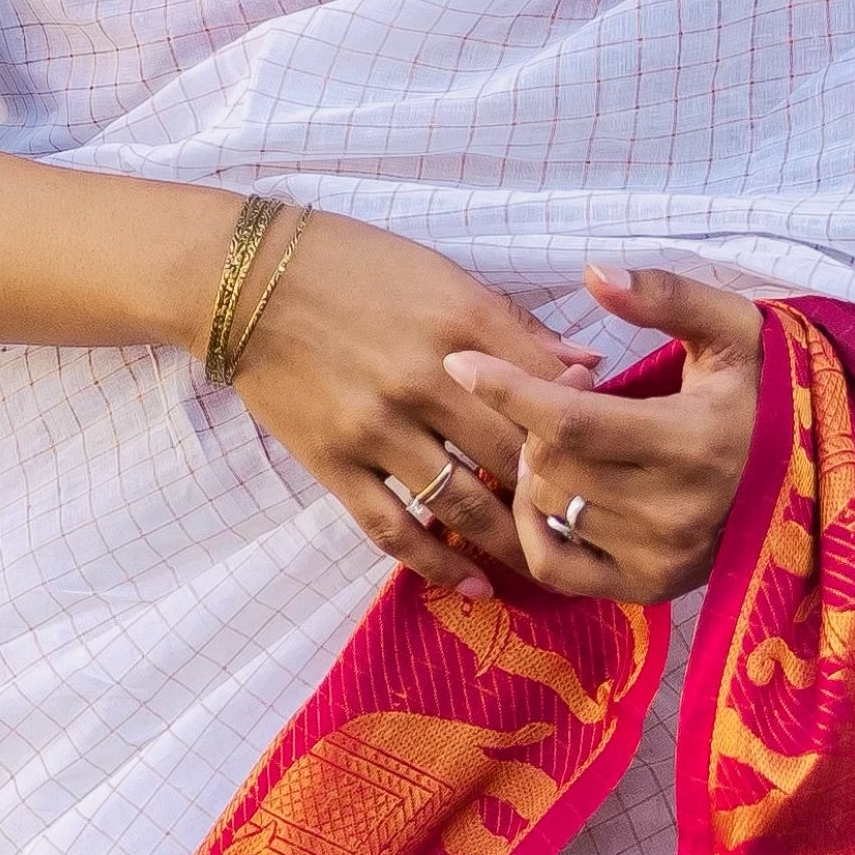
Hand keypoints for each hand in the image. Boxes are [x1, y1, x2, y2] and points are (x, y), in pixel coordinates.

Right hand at [224, 211, 593, 593]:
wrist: (245, 280)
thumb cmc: (353, 265)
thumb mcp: (442, 273)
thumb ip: (516, 327)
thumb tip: (588, 365)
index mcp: (463, 326)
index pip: (548, 395)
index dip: (587, 433)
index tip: (608, 458)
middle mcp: (426, 382)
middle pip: (517, 459)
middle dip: (559, 497)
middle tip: (591, 525)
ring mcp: (378, 430)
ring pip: (465, 505)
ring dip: (511, 542)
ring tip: (548, 565)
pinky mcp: (336, 464)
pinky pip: (394, 529)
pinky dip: (438, 565)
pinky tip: (475, 588)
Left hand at [444, 266, 763, 606]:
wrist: (816, 473)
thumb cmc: (764, 391)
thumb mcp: (731, 328)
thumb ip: (666, 296)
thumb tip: (595, 274)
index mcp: (694, 441)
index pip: (568, 421)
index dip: (505, 389)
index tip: (459, 362)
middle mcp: (676, 510)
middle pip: (548, 463)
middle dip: (532, 421)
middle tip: (565, 398)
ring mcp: (661, 557)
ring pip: (547, 509)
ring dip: (536, 470)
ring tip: (568, 443)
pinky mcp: (650, 589)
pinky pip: (554, 567)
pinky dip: (536, 529)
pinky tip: (552, 495)